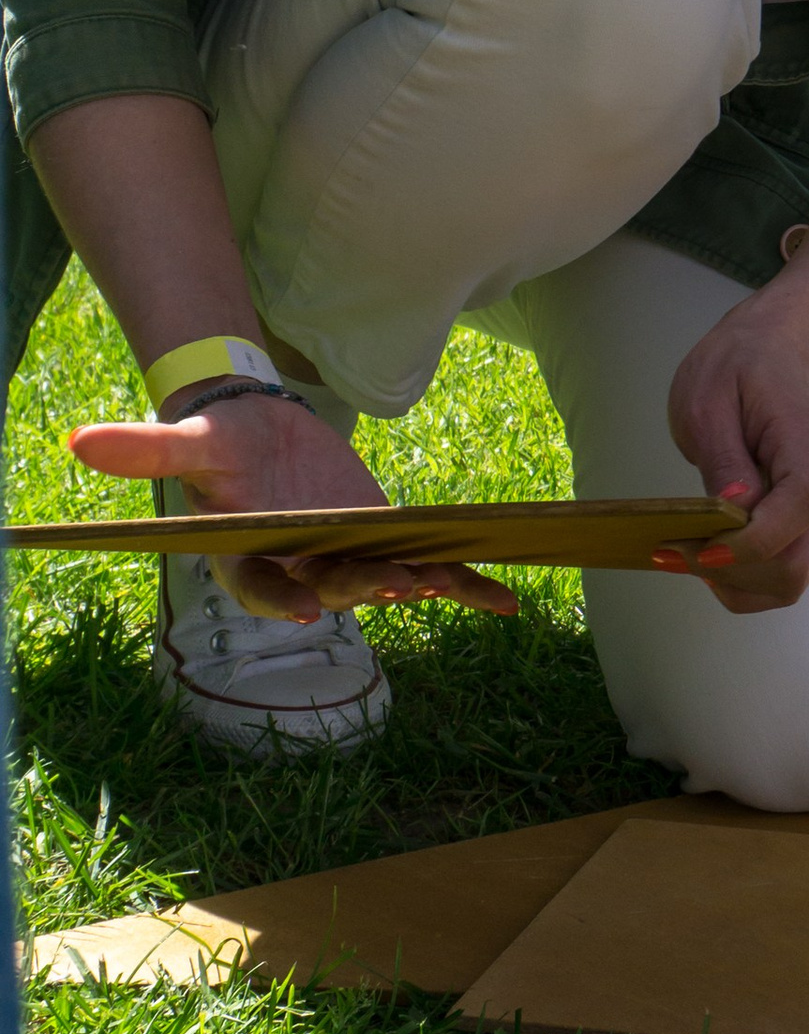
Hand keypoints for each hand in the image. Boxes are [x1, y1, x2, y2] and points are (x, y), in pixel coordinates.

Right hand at [67, 389, 514, 620]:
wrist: (259, 428)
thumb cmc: (219, 441)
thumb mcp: (187, 442)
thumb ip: (143, 450)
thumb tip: (78, 443)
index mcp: (246, 560)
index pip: (263, 588)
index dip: (285, 598)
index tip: (309, 604)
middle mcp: (299, 572)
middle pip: (333, 584)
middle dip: (365, 584)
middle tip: (396, 583)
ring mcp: (346, 562)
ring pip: (385, 581)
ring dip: (420, 584)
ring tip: (451, 586)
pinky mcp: (384, 544)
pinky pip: (427, 570)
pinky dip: (465, 585)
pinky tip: (505, 602)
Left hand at [660, 291, 808, 613]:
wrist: (772, 354)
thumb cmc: (737, 367)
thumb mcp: (708, 400)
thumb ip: (723, 457)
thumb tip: (734, 511)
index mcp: (806, 448)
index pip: (796, 512)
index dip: (746, 545)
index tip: (695, 549)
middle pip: (794, 567)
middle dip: (733, 575)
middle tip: (677, 554)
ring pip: (789, 581)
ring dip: (736, 584)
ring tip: (689, 556)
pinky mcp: (801, 526)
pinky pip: (779, 571)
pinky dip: (742, 580)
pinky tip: (707, 555)